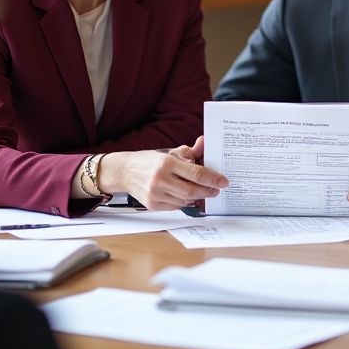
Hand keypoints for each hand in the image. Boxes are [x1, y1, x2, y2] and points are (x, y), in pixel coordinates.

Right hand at [96, 142, 227, 210]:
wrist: (124, 171)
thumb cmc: (150, 161)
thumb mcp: (170, 152)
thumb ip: (190, 151)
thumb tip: (205, 142)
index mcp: (167, 163)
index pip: (196, 174)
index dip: (213, 179)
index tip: (224, 182)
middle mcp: (160, 179)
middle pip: (192, 190)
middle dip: (208, 191)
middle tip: (216, 190)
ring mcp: (155, 194)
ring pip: (185, 200)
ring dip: (197, 197)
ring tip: (203, 191)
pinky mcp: (152, 205)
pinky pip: (175, 206)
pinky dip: (184, 202)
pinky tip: (187, 196)